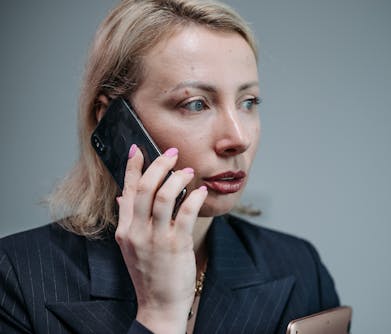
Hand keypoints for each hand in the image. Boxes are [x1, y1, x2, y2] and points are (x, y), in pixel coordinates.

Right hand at [115, 145, 207, 333]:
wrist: (159, 305)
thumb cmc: (150, 274)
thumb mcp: (132, 247)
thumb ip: (129, 220)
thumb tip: (122, 197)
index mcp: (125, 230)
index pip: (126, 190)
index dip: (132, 167)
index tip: (138, 148)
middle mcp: (137, 232)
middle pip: (144, 188)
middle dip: (159, 164)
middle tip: (172, 153)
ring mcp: (156, 239)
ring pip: (164, 196)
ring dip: (178, 178)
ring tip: (188, 171)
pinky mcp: (176, 246)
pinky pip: (186, 213)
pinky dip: (195, 197)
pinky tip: (201, 191)